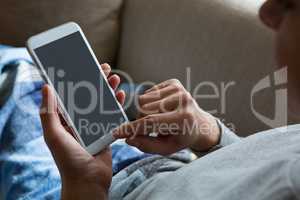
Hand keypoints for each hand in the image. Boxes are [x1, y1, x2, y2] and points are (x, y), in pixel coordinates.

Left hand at [40, 64, 124, 199]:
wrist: (88, 181)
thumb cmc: (68, 160)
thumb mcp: (54, 135)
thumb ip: (49, 112)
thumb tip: (45, 87)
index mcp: (65, 120)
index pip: (71, 95)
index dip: (77, 80)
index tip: (84, 66)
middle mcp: (79, 121)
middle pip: (89, 96)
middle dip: (97, 81)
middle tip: (105, 68)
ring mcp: (94, 126)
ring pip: (102, 103)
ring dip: (108, 90)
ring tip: (115, 78)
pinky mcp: (106, 132)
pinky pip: (112, 115)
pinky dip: (117, 105)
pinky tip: (121, 96)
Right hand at [113, 79, 219, 154]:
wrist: (199, 124)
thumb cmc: (182, 137)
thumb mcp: (166, 148)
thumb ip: (147, 145)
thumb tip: (128, 138)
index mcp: (183, 119)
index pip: (151, 122)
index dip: (131, 128)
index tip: (117, 132)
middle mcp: (182, 100)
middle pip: (144, 109)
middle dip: (140, 121)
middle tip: (151, 128)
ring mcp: (179, 89)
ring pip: (143, 100)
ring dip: (144, 111)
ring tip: (158, 118)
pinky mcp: (174, 83)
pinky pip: (148, 93)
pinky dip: (149, 103)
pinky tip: (160, 109)